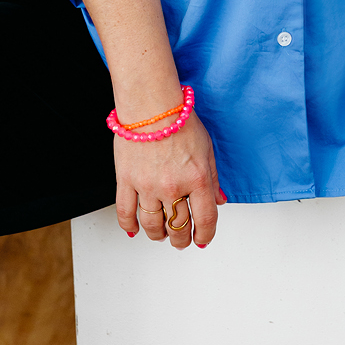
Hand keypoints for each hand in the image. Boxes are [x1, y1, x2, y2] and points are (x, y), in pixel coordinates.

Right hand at [114, 111, 226, 248]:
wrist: (152, 104)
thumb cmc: (180, 120)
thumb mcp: (207, 149)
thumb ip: (213, 179)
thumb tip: (219, 200)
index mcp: (198, 179)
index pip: (205, 219)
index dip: (205, 235)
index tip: (202, 239)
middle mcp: (173, 187)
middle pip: (178, 227)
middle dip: (182, 239)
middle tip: (181, 240)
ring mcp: (148, 186)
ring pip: (153, 225)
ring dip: (159, 235)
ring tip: (161, 235)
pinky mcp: (127, 181)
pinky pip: (125, 213)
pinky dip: (129, 226)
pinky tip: (135, 229)